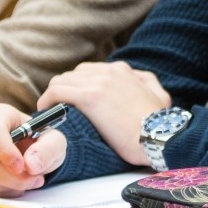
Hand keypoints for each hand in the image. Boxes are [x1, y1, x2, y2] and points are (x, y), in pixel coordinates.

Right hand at [0, 103, 65, 197]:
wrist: (35, 155)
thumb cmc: (42, 142)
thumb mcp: (55, 142)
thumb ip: (48, 149)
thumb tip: (31, 164)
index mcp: (1, 114)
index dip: (6, 151)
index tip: (22, 167)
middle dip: (10, 175)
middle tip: (35, 180)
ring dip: (10, 184)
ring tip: (29, 180)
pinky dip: (1, 191)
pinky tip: (16, 185)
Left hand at [38, 61, 172, 166]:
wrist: (159, 136)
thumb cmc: (161, 124)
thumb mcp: (161, 95)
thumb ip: (147, 82)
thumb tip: (138, 78)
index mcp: (122, 70)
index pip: (88, 71)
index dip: (77, 87)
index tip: (72, 102)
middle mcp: (108, 71)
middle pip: (72, 75)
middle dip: (63, 91)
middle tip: (59, 109)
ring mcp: (98, 83)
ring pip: (60, 81)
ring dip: (53, 96)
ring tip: (50, 113)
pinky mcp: (89, 97)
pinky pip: (56, 92)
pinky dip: (47, 101)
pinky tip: (45, 113)